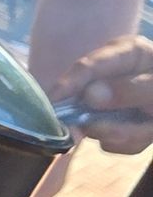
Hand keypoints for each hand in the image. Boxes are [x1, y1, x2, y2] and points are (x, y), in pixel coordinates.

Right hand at [51, 36, 152, 150]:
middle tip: (103, 132)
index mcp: (128, 53)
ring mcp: (114, 101)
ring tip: (149, 128)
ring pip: (99, 125)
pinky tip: (147, 132)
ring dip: (124, 134)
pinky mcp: (118, 123)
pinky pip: (111, 141)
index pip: (89, 66)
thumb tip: (90, 95)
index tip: (52, 100)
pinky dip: (129, 142)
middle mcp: (115, 76)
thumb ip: (130, 90)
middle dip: (100, 120)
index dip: (68, 83)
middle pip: (87, 101)